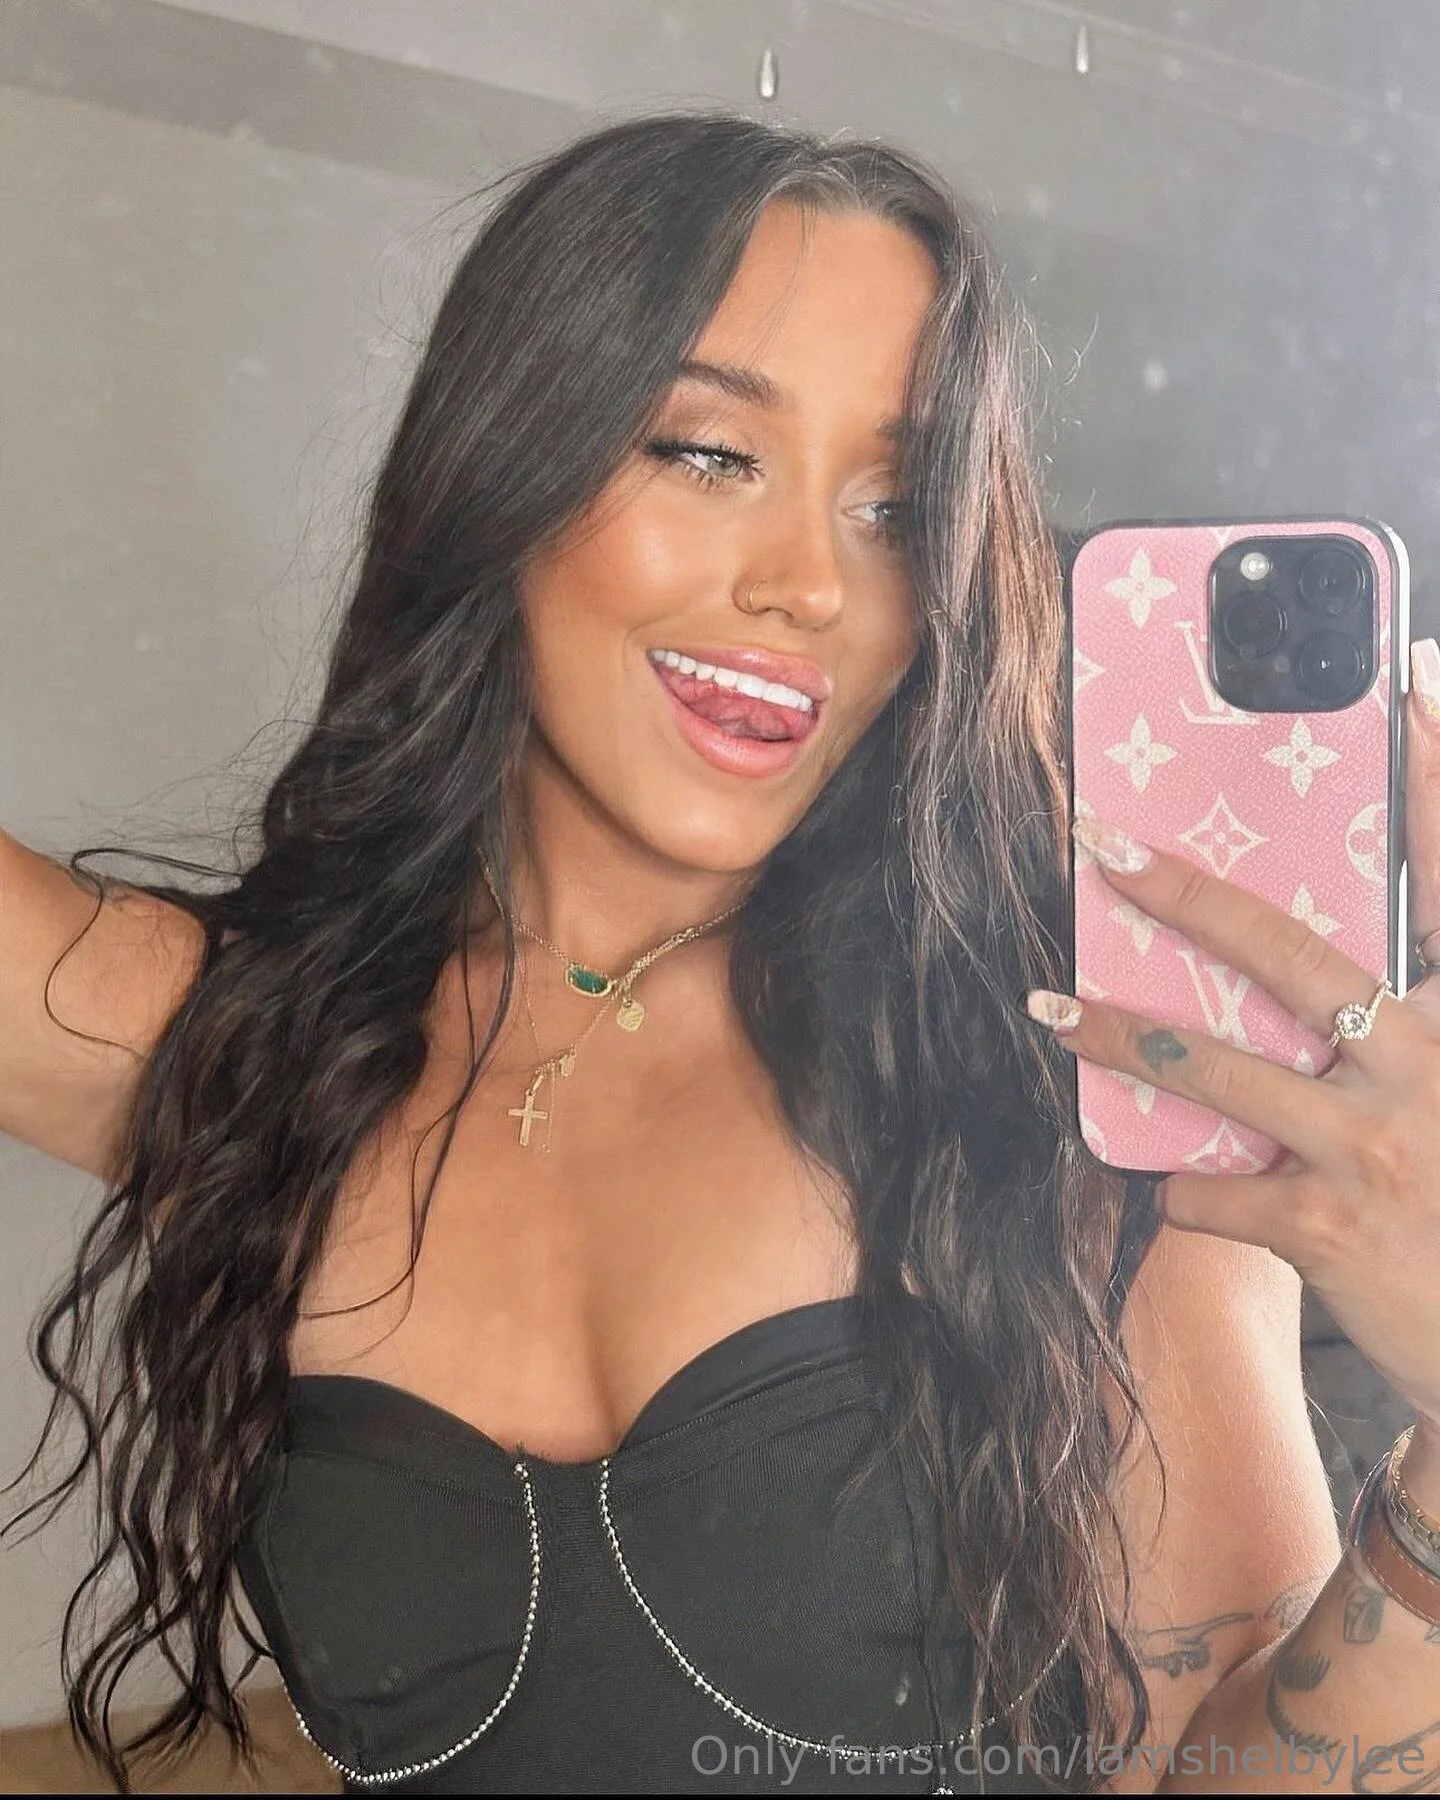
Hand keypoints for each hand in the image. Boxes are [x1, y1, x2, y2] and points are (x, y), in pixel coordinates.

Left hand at [1026, 641, 1439, 1441]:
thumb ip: (1391, 1038)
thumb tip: (1308, 1005)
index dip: (1438, 777)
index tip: (1408, 679)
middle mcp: (1427, 1063)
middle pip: (1290, 951)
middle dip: (1185, 892)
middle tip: (1104, 845)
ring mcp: (1376, 1145)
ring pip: (1211, 1064)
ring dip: (1120, 1035)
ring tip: (1052, 1012)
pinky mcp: (1326, 1226)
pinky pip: (1207, 1183)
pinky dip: (1180, 1182)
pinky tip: (1182, 1186)